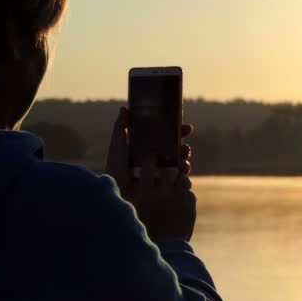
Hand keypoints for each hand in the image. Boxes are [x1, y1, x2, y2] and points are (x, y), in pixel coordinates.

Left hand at [105, 107, 196, 241]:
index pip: (164, 136)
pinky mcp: (162, 187)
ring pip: (178, 162)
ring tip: (184, 158)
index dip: (176, 130)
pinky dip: (183, 174)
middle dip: (184, 144)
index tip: (186, 126)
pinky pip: (177, 179)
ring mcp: (159, 174)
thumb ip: (120, 126)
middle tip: (186, 143)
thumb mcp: (117, 145)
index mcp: (144, 148)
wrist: (117, 192)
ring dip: (185, 158)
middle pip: (174, 148)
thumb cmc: (115, 167)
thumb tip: (125, 108)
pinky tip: (183, 171)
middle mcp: (153, 160)